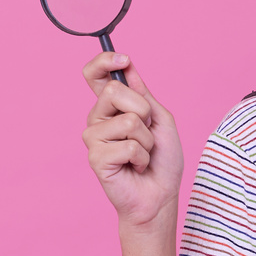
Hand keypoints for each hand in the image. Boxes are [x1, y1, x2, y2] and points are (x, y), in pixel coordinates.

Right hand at [81, 52, 183, 229]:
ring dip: (146, 139)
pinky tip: (135, 167)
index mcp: (111, 107)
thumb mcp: (160, 119)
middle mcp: (97, 119)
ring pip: (128, 120)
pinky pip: (129, 144)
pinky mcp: (96, 158)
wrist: (160, 196)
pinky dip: (141, 157)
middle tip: (147, 132)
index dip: (103, 62)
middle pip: (112, 91)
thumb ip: (144, 94)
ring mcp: (93, 138)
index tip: (123, 59)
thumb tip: (127, 67)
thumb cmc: (162, 161)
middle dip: (143, 110)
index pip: (94, 75)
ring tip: (143, 154)